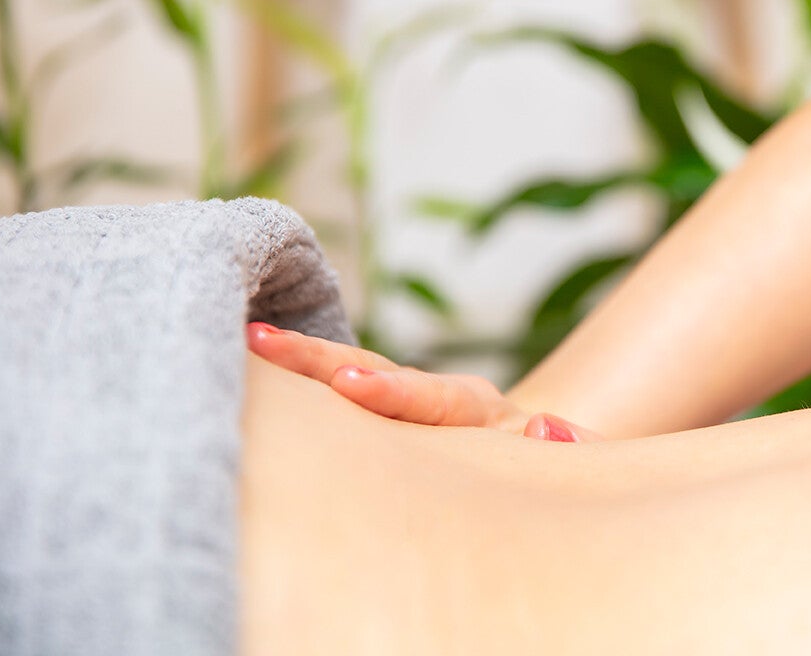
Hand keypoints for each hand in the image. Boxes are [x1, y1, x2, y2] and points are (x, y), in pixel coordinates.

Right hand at [246, 322, 598, 441]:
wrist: (535, 460)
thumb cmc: (552, 468)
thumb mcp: (577, 460)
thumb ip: (574, 446)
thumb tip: (546, 429)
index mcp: (480, 410)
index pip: (434, 397)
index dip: (392, 392)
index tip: (348, 380)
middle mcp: (433, 399)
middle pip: (373, 373)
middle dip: (318, 359)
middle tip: (263, 342)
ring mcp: (399, 408)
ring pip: (343, 380)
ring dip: (294, 363)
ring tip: (238, 341)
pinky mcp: (373, 421)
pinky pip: (328, 405)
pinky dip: (289, 385)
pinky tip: (233, 362)